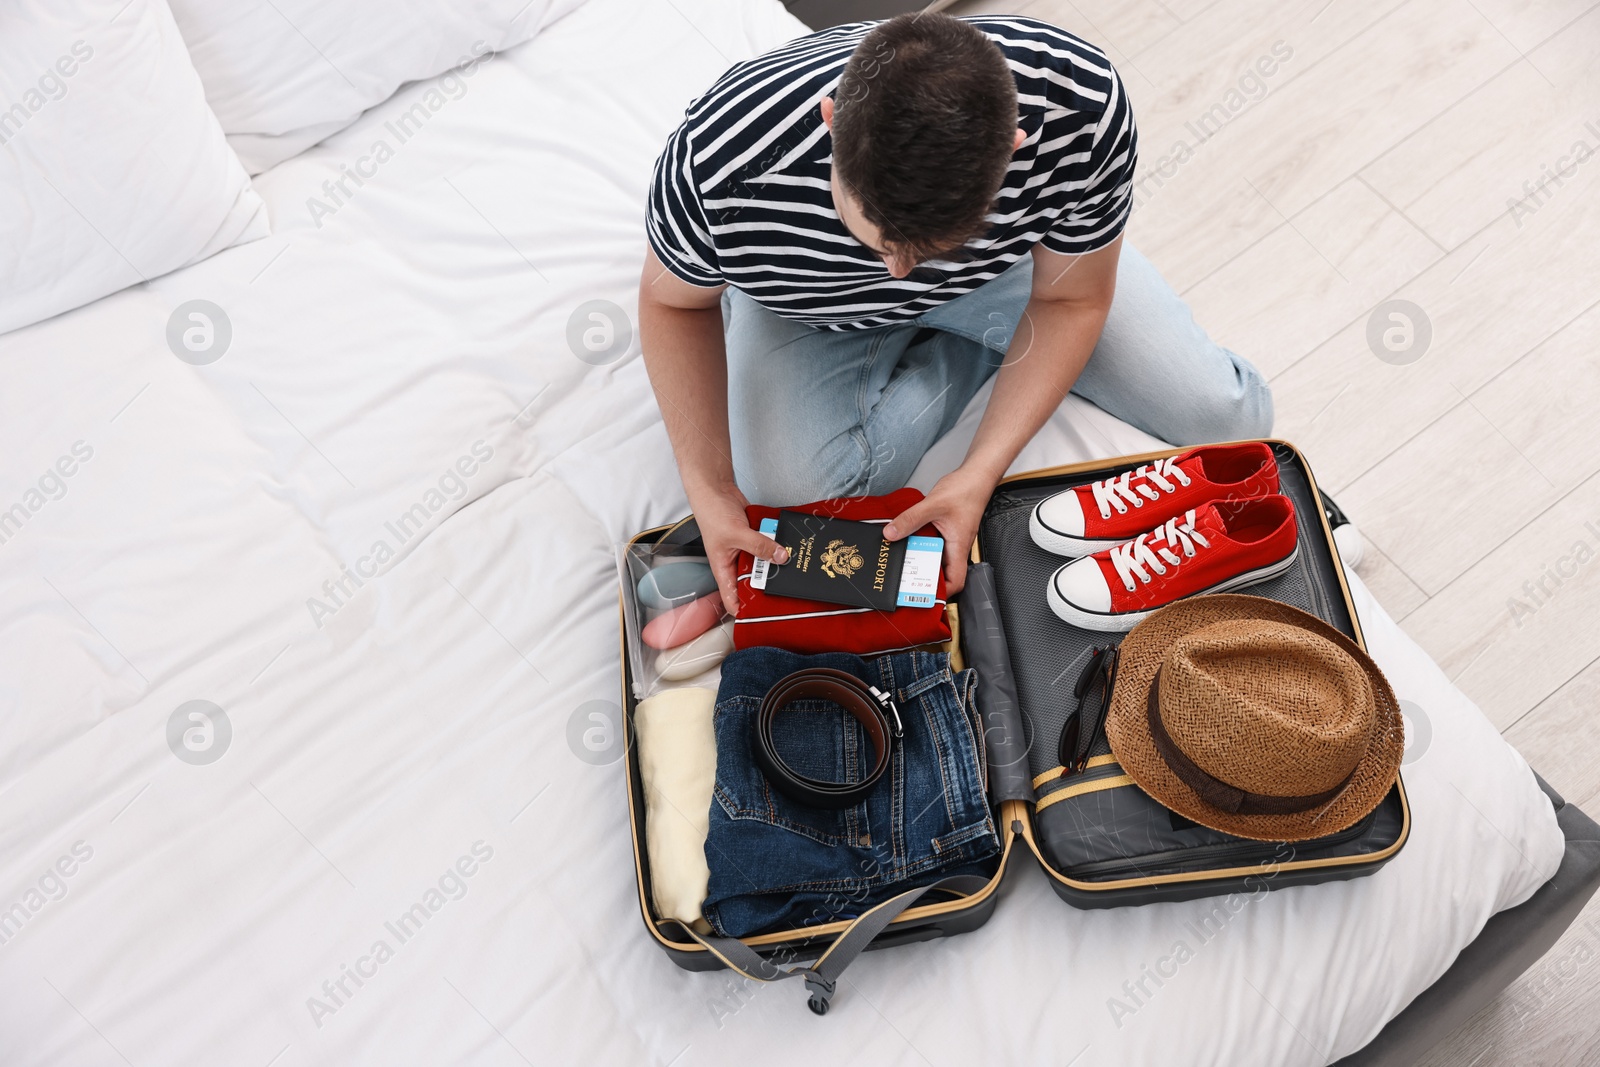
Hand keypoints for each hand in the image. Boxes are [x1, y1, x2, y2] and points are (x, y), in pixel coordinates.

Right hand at [689, 481, 787, 616]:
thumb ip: (760, 545)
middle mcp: (735, 563)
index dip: (745, 611)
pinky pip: (769, 545)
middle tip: (787, 591)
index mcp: (724, 569)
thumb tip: (781, 557)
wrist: (716, 489)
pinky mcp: (755, 538)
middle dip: (768, 585)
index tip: (761, 617)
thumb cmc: (712, 513)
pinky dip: (777, 545)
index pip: (732, 599)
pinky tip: (790, 547)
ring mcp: (746, 550)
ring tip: (794, 568)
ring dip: (776, 562)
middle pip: (753, 582)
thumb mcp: (737, 533)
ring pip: (764, 563)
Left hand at [882, 467, 995, 595]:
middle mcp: (957, 546)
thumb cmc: (966, 490)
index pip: (957, 581)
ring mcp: (953, 538)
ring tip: (904, 561)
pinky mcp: (948, 530)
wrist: (976, 475)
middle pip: (944, 572)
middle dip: (926, 578)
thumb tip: (891, 533)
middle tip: (906, 579)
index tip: (924, 594)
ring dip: (922, 560)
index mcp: (959, 547)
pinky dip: (922, 545)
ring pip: (937, 558)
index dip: (943, 593)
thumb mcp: (933, 505)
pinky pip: (934, 544)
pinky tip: (910, 539)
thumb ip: (910, 519)